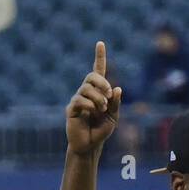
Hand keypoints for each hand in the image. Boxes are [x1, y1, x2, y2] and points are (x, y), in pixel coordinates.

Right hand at [65, 41, 121, 156]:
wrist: (90, 146)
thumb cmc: (100, 131)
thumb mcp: (113, 117)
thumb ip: (115, 104)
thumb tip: (117, 88)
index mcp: (98, 92)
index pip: (98, 71)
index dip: (99, 57)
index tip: (100, 43)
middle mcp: (86, 92)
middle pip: (92, 76)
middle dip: (102, 82)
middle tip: (109, 95)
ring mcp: (78, 99)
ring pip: (87, 88)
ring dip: (98, 98)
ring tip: (102, 110)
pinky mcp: (71, 109)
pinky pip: (80, 100)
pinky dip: (90, 105)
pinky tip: (93, 113)